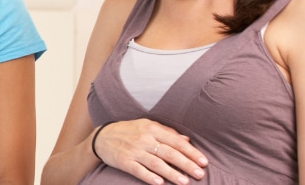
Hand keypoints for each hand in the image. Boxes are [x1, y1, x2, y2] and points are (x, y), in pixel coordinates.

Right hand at [93, 119, 208, 183]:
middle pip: (169, 153)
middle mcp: (143, 139)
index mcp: (151, 128)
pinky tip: (160, 183)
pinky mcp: (123, 161)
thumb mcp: (146, 125)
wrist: (101, 137)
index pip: (175, 141)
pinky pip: (138, 170)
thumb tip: (186, 139)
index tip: (203, 161)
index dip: (191, 152)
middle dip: (186, 164)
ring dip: (171, 173)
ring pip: (156, 163)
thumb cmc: (128, 131)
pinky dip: (149, 177)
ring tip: (185, 181)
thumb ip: (166, 132)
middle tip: (199, 174)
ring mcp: (133, 151)